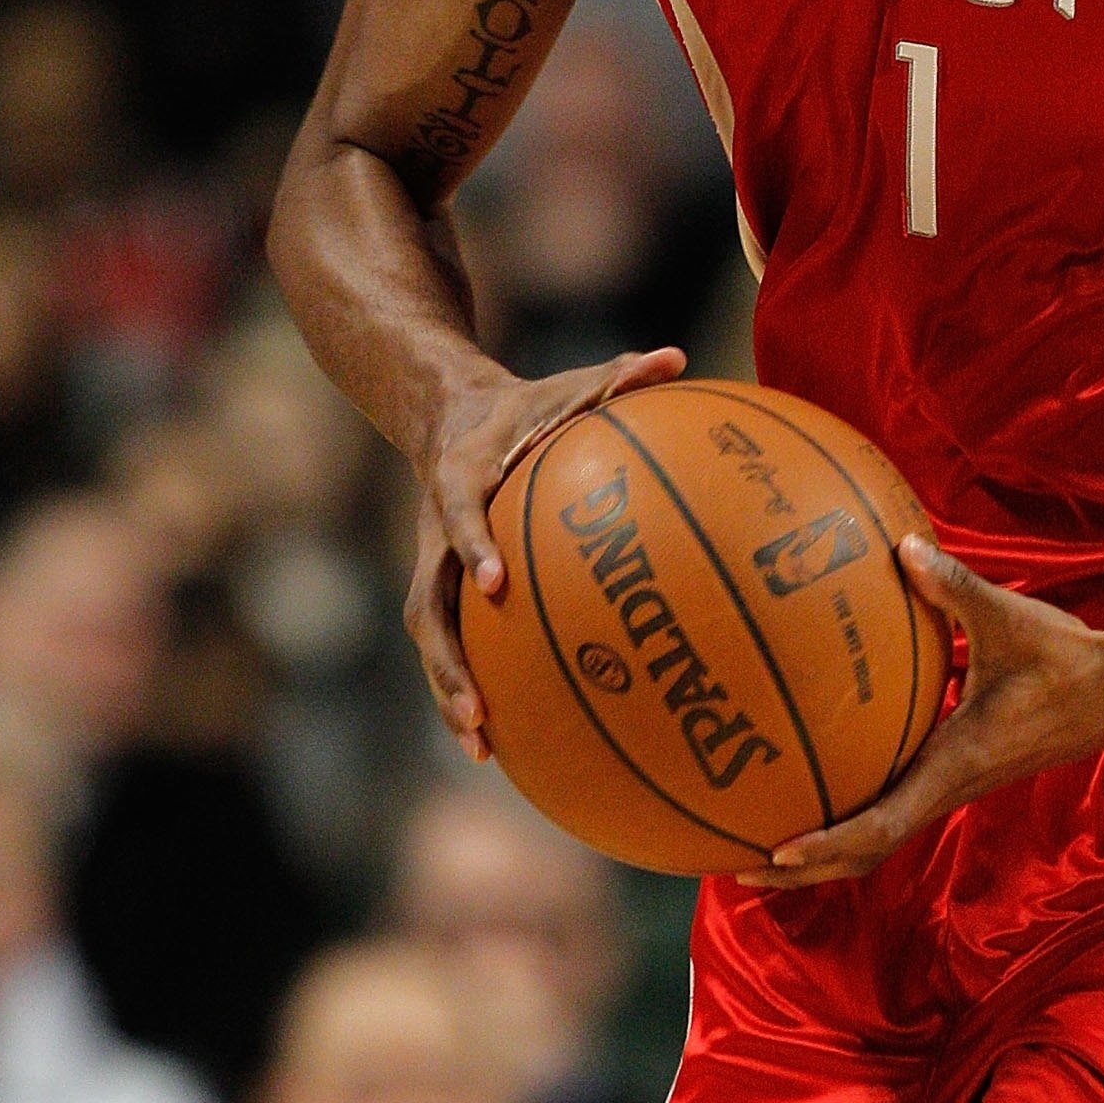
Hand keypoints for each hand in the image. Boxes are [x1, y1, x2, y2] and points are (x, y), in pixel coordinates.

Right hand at [406, 344, 684, 754]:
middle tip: (478, 708)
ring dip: (450, 690)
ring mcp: (434, 565)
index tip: (495, 582)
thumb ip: (618, 375)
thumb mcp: (566, 385)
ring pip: (431, 635)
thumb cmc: (525, 405)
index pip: (458, 512)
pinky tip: (504, 742)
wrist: (445, 413)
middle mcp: (435, 530)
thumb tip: (676, 356)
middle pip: (427, 603)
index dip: (471, 546)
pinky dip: (469, 686)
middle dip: (448, 658)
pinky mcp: (444, 587)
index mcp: (461, 477)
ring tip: (481, 746)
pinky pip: (452, 642)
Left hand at [749, 537, 1103, 886]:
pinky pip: (892, 803)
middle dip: (805, 866)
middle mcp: (947, 785)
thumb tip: (903, 548)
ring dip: (824, 847)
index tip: (776, 853)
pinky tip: (817, 773)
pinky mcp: (955, 771)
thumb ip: (954, 586)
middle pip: (867, 851)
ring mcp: (950, 783)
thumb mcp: (1010, 618)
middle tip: (738, 863)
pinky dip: (851, 808)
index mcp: (955, 764)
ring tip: (759, 840)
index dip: (827, 844)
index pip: (882, 824)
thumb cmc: (1066, 658)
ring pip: (879, 835)